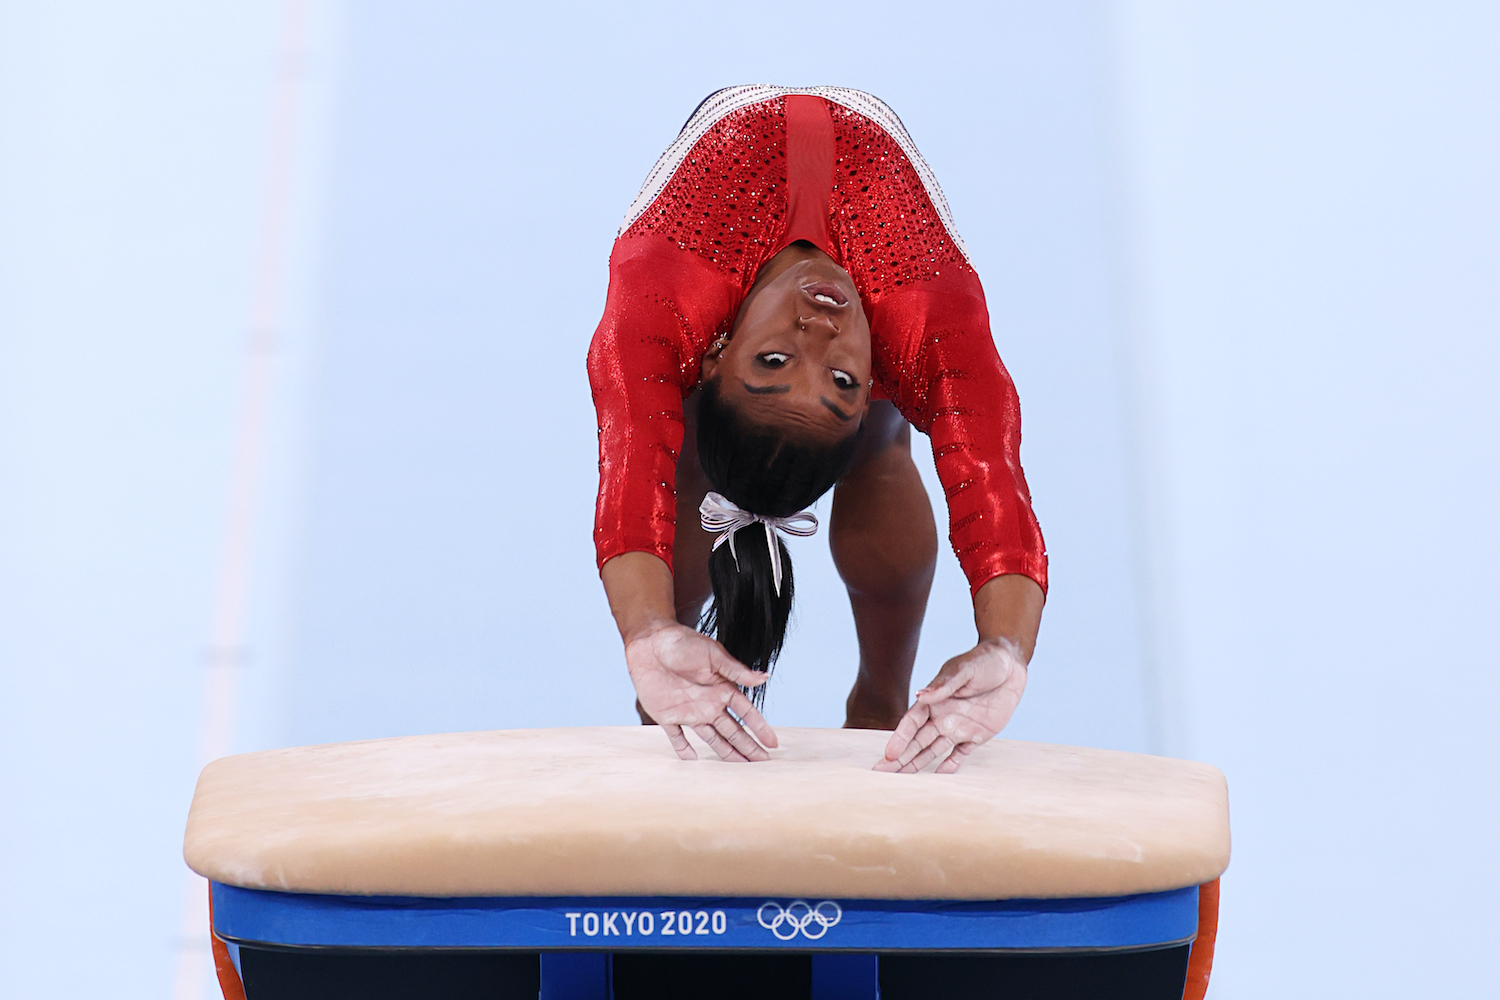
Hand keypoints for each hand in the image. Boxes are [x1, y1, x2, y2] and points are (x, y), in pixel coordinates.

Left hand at [625, 621, 778, 762]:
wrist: (650, 642)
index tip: (772, 743)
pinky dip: (683, 749)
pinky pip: (677, 737)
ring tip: (740, 767)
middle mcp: (708, 703)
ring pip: (711, 738)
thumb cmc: (683, 642)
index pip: (745, 712)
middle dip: (748, 746)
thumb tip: (765, 677)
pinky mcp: (667, 715)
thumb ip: (736, 671)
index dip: (759, 727)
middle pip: (732, 730)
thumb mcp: (713, 655)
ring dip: (726, 752)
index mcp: (721, 688)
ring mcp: (688, 711)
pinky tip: (693, 760)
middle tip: (762, 762)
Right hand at [875, 638, 1026, 773]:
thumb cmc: (984, 662)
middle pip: (917, 741)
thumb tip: (919, 695)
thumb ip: (943, 685)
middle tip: (881, 773)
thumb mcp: (964, 671)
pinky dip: (950, 765)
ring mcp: (958, 727)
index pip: (912, 723)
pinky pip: (960, 754)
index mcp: (934, 700)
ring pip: (933, 750)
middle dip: (900, 757)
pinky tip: (937, 777)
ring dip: (918, 764)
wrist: (1012, 666)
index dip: (900, 738)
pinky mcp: (976, 735)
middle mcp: (942, 716)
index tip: (889, 754)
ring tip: (901, 778)